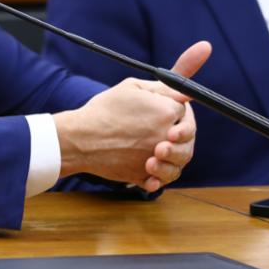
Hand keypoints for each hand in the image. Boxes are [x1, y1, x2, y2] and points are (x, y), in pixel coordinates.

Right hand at [54, 41, 210, 188]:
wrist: (80, 137)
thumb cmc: (104, 110)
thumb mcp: (133, 87)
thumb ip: (165, 87)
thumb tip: (187, 88)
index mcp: (167, 111)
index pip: (185, 111)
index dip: (176, 110)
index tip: (163, 110)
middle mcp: (166, 136)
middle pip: (188, 140)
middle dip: (178, 134)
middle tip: (162, 129)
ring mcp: (156, 159)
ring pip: (177, 163)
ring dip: (171, 156)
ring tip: (156, 150)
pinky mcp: (142, 176)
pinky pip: (158, 181)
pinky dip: (156, 178)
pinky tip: (147, 168)